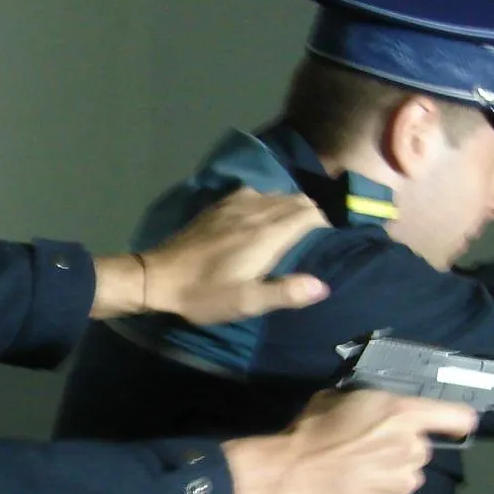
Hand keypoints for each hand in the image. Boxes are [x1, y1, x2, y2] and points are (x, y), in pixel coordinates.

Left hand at [91, 188, 330, 323]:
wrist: (157, 277)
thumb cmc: (204, 293)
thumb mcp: (246, 302)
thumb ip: (285, 292)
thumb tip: (322, 285)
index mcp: (267, 234)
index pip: (310, 214)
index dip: (328, 222)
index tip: (336, 236)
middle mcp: (255, 211)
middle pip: (297, 200)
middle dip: (315, 211)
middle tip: (322, 232)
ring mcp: (235, 204)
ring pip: (277, 193)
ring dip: (293, 203)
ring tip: (300, 222)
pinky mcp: (219, 205)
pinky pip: (255, 191)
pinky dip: (270, 198)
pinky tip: (265, 211)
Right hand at [224, 389, 478, 493]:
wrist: (290, 474)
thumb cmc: (310, 430)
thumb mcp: (336, 399)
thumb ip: (364, 405)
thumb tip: (366, 411)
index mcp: (403, 414)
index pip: (457, 417)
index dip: (455, 421)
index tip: (449, 426)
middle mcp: (413, 448)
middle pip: (420, 448)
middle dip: (400, 449)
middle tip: (366, 451)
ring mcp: (405, 483)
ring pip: (407, 476)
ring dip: (389, 475)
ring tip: (355, 476)